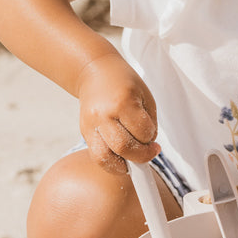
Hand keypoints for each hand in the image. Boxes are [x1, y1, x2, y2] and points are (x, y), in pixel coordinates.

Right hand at [76, 52, 159, 172]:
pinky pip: (96, 155)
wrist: (95, 71)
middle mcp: (104, 114)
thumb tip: (148, 147)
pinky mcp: (84, 131)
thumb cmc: (124, 83)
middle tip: (149, 152)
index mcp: (124, 102)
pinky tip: (120, 159)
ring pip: (105, 158)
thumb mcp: (145, 96)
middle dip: (141, 156)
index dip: (152, 139)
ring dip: (122, 166)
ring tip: (132, 161)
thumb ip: (148, 122)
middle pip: (123, 148)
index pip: (142, 132)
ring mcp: (91, 124)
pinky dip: (110, 163)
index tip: (154, 139)